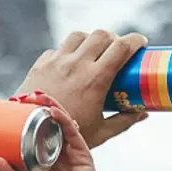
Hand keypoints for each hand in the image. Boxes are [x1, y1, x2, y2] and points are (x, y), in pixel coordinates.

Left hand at [0, 95, 111, 170]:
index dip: (24, 116)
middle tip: (21, 97)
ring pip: (61, 122)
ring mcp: (71, 151)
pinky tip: (53, 111)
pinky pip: (73, 132)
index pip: (34, 130)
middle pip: (48, 122)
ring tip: (36, 97)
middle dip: (36, 106)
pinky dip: (63, 119)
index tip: (10, 105)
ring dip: (49, 106)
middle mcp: (57, 151)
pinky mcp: (83, 154)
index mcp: (43, 157)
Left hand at [15, 30, 149, 149]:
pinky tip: (69, 65)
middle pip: (101, 34)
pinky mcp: (40, 64)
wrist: (29, 134)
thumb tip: (142, 113)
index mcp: (96, 78)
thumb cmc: (67, 136)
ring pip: (78, 35)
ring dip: (89, 40)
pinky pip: (57, 49)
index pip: (122, 46)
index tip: (141, 44)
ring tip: (93, 53)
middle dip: (113, 38)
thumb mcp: (101, 132)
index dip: (135, 40)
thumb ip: (124, 121)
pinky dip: (67, 52)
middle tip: (117, 51)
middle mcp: (77, 64)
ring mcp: (57, 62)